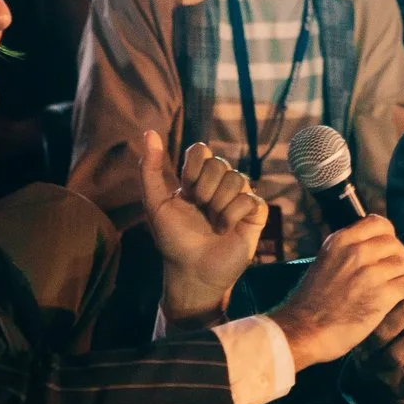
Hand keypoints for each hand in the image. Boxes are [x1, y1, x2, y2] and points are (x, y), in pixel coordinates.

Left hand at [147, 135, 265, 321]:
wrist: (192, 271)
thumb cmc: (173, 240)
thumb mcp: (155, 204)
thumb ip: (150, 169)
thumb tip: (149, 132)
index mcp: (196, 180)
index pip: (201, 151)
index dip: (194, 168)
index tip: (187, 190)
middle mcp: (219, 186)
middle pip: (219, 163)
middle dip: (205, 189)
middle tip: (200, 209)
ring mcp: (239, 198)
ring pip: (237, 179)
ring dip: (219, 204)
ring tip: (213, 222)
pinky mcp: (254, 214)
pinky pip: (251, 199)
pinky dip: (234, 214)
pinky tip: (227, 228)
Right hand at [270, 216, 403, 369]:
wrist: (302, 330)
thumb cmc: (310, 302)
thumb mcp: (323, 263)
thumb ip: (345, 253)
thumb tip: (367, 246)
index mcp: (341, 241)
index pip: (378, 224)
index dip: (389, 235)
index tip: (391, 245)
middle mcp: (356, 252)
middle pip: (394, 244)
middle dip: (400, 255)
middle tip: (399, 268)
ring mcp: (370, 274)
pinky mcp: (382, 296)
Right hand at [361, 288, 403, 401]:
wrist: (374, 388)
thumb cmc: (383, 344)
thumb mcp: (378, 326)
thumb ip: (391, 305)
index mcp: (363, 333)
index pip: (370, 314)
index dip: (388, 298)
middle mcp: (369, 353)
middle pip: (381, 333)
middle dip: (403, 313)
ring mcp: (384, 374)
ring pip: (398, 356)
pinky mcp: (401, 390)